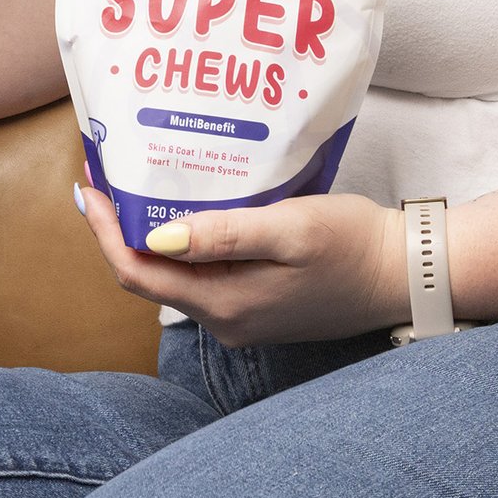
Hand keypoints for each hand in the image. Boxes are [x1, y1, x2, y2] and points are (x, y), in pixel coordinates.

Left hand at [75, 166, 406, 345]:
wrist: (407, 273)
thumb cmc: (354, 245)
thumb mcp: (290, 228)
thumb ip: (224, 233)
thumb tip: (157, 235)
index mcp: (224, 305)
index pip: (137, 273)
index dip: (105, 232)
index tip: (89, 187)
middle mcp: (225, 321)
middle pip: (149, 276)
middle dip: (121, 228)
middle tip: (108, 176)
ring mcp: (242, 318)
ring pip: (176, 275)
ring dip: (152, 233)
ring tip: (140, 184)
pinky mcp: (258, 306)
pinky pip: (204, 275)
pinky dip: (184, 241)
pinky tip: (187, 208)